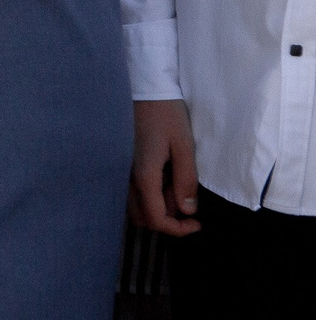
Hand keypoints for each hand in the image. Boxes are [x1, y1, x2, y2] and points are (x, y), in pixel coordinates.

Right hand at [130, 98, 200, 234]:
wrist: (145, 90)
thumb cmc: (166, 115)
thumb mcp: (184, 146)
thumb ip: (185, 180)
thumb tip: (187, 211)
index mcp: (144, 175)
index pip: (155, 218)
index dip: (177, 229)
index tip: (197, 224)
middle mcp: (127, 178)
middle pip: (142, 218)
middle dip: (167, 221)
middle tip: (189, 207)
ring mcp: (122, 171)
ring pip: (136, 206)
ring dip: (159, 208)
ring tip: (179, 190)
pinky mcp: (124, 165)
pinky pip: (134, 193)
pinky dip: (151, 197)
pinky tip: (166, 181)